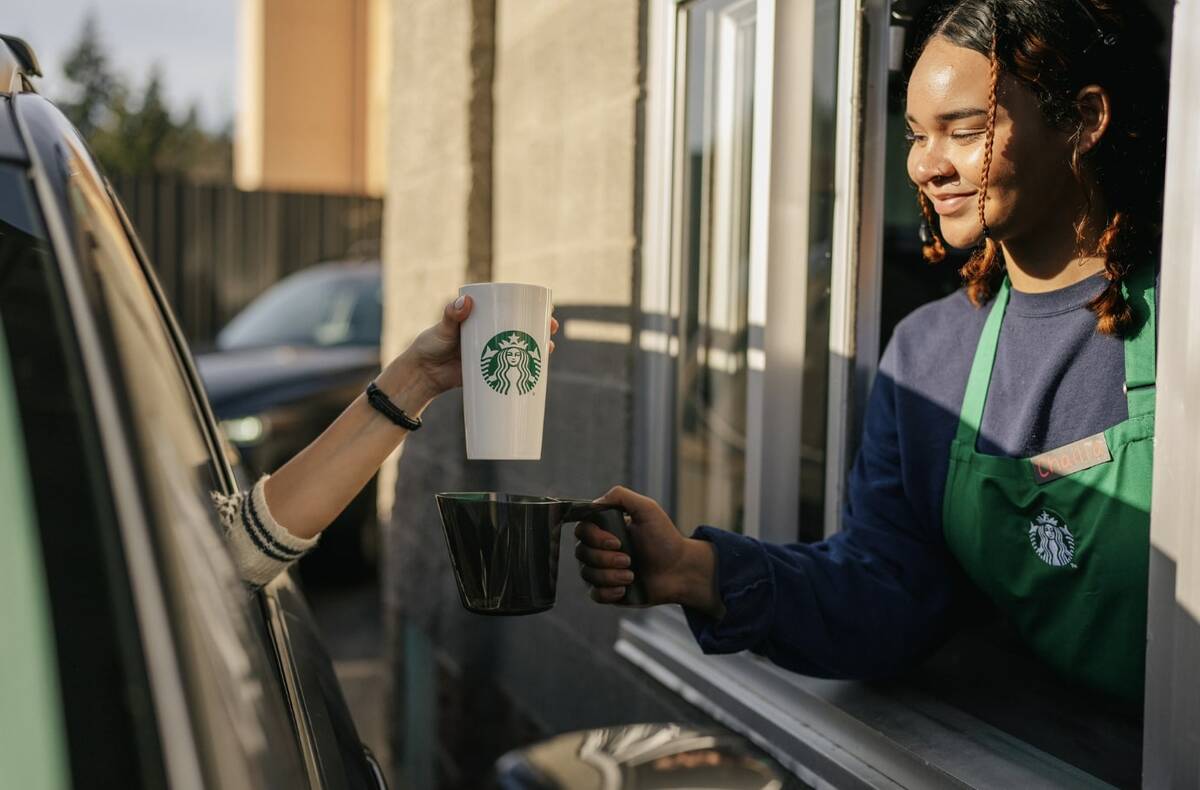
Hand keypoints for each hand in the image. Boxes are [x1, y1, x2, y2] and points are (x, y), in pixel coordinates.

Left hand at [378, 295, 558, 407]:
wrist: (424, 374)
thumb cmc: (431, 345)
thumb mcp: (443, 328)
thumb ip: (451, 315)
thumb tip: (465, 302)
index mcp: (484, 319)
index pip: (512, 309)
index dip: (532, 308)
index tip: (546, 308)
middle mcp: (492, 334)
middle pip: (523, 329)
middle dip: (541, 328)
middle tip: (551, 329)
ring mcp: (494, 354)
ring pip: (522, 349)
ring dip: (539, 348)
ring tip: (549, 348)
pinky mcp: (491, 372)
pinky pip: (513, 370)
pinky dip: (527, 370)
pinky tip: (540, 372)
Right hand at [574, 486, 722, 616]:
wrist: (680, 570)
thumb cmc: (665, 539)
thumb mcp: (647, 509)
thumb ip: (621, 496)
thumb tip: (594, 503)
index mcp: (606, 529)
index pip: (582, 530)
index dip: (595, 537)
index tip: (617, 542)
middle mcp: (600, 549)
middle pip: (581, 553)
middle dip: (605, 558)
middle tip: (629, 559)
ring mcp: (603, 570)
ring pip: (587, 574)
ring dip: (610, 576)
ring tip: (631, 575)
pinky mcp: (608, 591)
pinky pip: (594, 594)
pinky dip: (607, 592)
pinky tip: (624, 589)